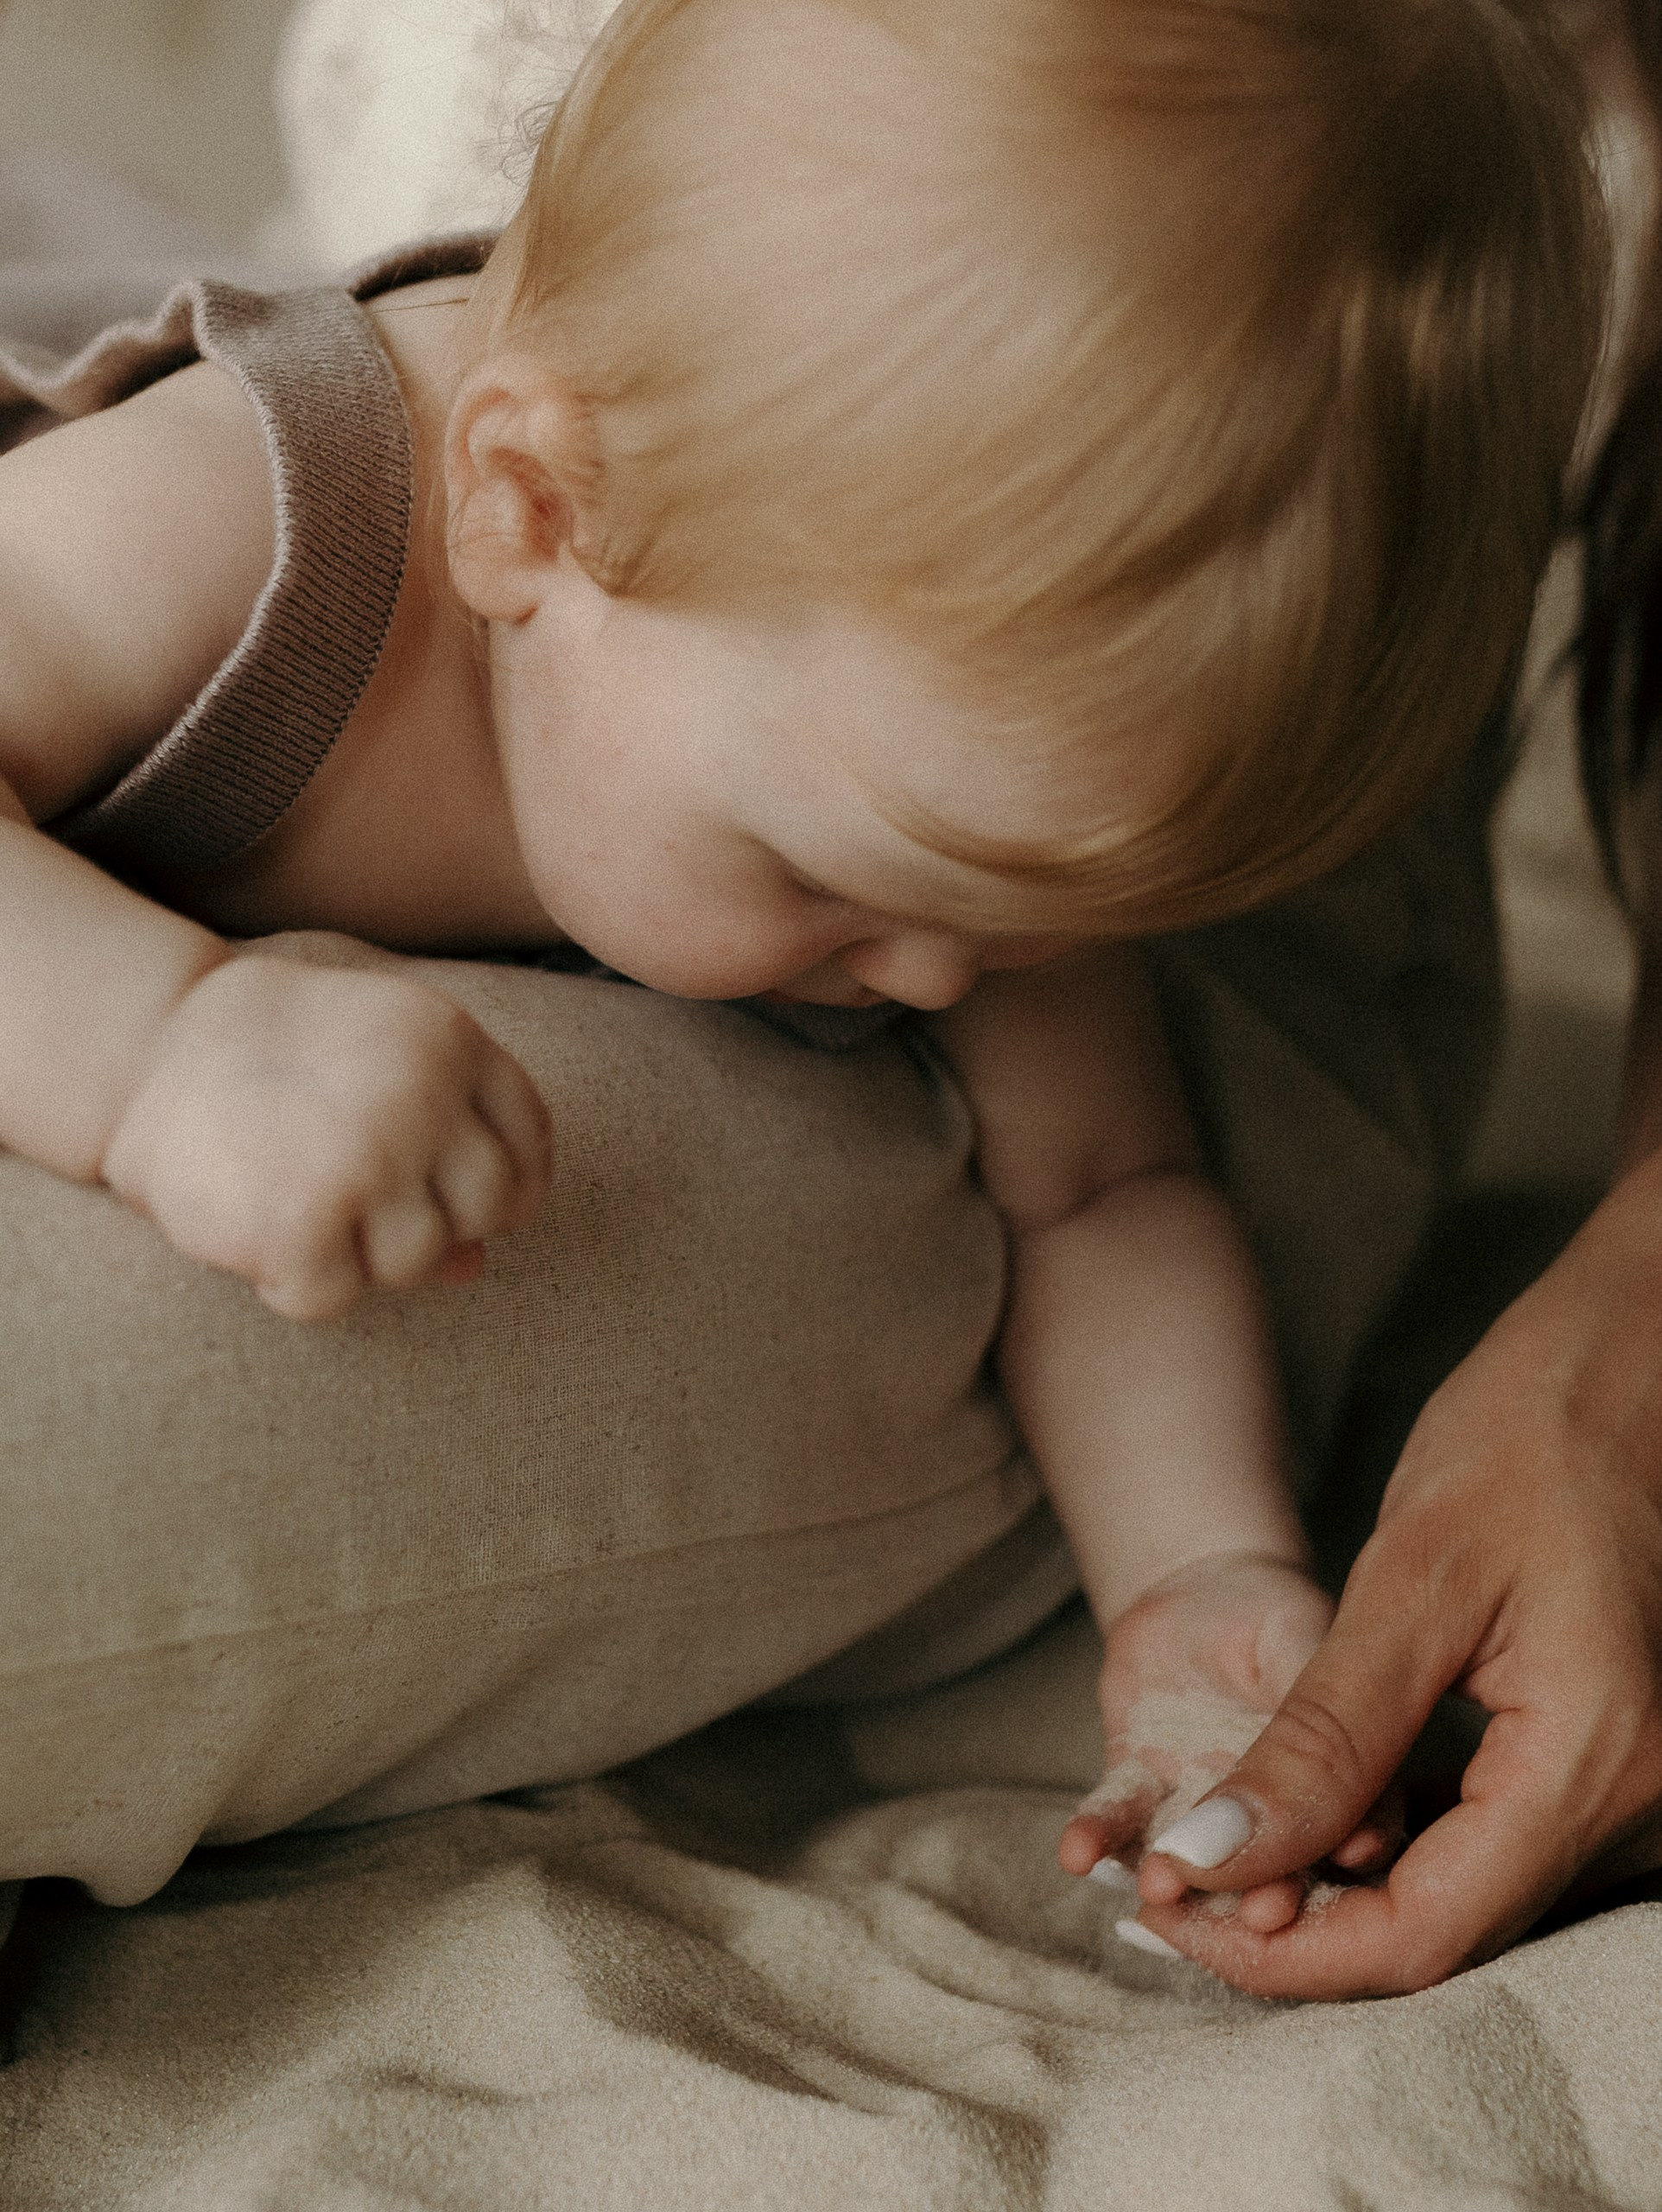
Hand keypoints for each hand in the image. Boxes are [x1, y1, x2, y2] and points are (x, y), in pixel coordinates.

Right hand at [101, 953, 551, 1318]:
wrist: (146, 1042)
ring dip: (359, 1256)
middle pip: (488, 1208)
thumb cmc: (270, 1065)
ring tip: (299, 1201)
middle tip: (358, 1200)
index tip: (445, 1197)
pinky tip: (260, 1233)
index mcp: (453, 1042)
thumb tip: (477, 1265)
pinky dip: (295, 1284)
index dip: (499, 1190)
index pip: (528, 1147)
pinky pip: (333, 1298)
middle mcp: (423, 1094)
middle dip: (433, 1222)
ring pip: (418, 1260)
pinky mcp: (299, 1220)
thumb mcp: (373, 1076)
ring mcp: (365, 1157)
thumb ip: (442, 1151)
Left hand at [1059, 1552, 1397, 1935]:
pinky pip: (1123, 1823)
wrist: (1201, 1591)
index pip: (1377, 1864)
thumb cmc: (1288, 1616)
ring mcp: (1213, 1825)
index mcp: (1360, 1811)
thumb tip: (1349, 1839)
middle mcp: (1284, 1837)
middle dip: (1267, 1910)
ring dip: (1180, 1884)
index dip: (1361, 1892)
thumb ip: (1328, 1733)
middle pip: (1286, 1892)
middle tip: (1248, 1914)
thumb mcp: (1318, 1652)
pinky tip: (1079, 1852)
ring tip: (1156, 1884)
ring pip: (1200, 1871)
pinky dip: (1102, 1835)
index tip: (1343, 1874)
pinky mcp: (1149, 1798)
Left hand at [1125, 1173, 1661, 1997]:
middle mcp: (1630, 1800)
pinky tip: (1305, 1814)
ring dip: (1337, 1893)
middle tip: (1170, 1898)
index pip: (1426, 1937)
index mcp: (1592, 1764)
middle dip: (1302, 1930)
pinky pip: (1488, 1838)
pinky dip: (1387, 1843)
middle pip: (1449, 1932)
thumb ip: (1322, 1739)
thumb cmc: (1534, 1433)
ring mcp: (1626, 1780)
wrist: (1638, 1355)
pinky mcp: (1602, 1748)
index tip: (1170, 1915)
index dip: (1287, 1951)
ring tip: (1211, 1860)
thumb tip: (1214, 1860)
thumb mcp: (1411, 1581)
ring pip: (1465, 1893)